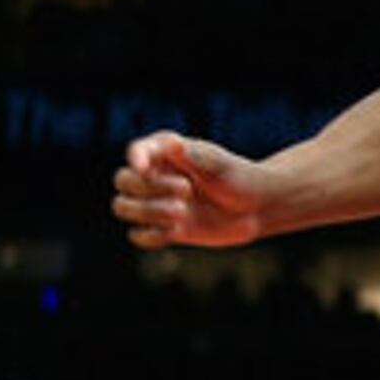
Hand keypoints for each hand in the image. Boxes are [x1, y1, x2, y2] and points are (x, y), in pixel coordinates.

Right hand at [113, 131, 272, 250]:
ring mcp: (155, 203)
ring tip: (182, 212)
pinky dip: (151, 236)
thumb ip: (194, 156)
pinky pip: (138, 236)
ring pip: (123, 207)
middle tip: (186, 190)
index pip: (137, 151)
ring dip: (147, 212)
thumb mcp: (220, 165)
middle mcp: (153, 176)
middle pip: (123, 181)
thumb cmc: (238, 178)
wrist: (256, 207)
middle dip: (149, 188)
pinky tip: (176, 230)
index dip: (135, 158)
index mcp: (164, 153)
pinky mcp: (162, 228)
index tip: (145, 168)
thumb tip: (171, 144)